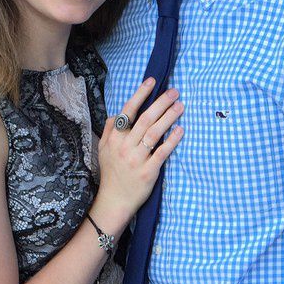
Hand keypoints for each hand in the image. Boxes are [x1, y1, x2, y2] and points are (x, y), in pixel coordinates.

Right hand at [92, 79, 183, 234]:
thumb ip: (110, 130)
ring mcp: (137, 159)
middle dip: (161, 103)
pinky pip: (162, 152)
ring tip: (180, 106)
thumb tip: (118, 114)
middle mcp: (125, 146)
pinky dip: (171, 140)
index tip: (152, 82)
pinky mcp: (148, 172)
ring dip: (169, 117)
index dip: (141, 94)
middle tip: (175, 92)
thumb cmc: (111, 174)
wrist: (114, 201)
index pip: (128, 111)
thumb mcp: (103, 149)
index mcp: (115, 138)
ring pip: (154, 133)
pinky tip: (180, 130)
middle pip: (145, 119)